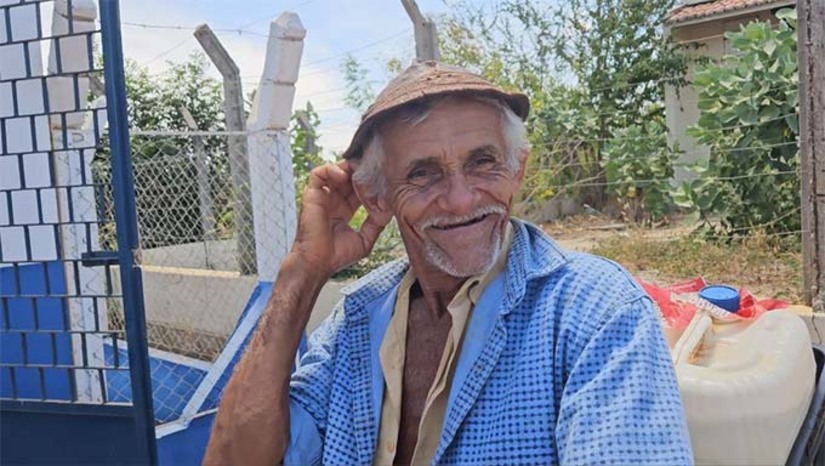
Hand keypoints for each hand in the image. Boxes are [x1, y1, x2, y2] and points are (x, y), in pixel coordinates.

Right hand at [291, 161, 389, 276]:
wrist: (317, 263)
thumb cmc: (336, 256)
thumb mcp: (365, 239)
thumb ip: (377, 223)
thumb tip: (390, 209)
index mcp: (344, 210)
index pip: (358, 189)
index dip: (370, 183)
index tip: (383, 180)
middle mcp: (333, 201)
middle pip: (348, 177)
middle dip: (361, 171)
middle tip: (374, 169)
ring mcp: (322, 197)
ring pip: (335, 171)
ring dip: (348, 168)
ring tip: (360, 171)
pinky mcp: (311, 194)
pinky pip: (319, 173)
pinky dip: (331, 169)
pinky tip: (343, 175)